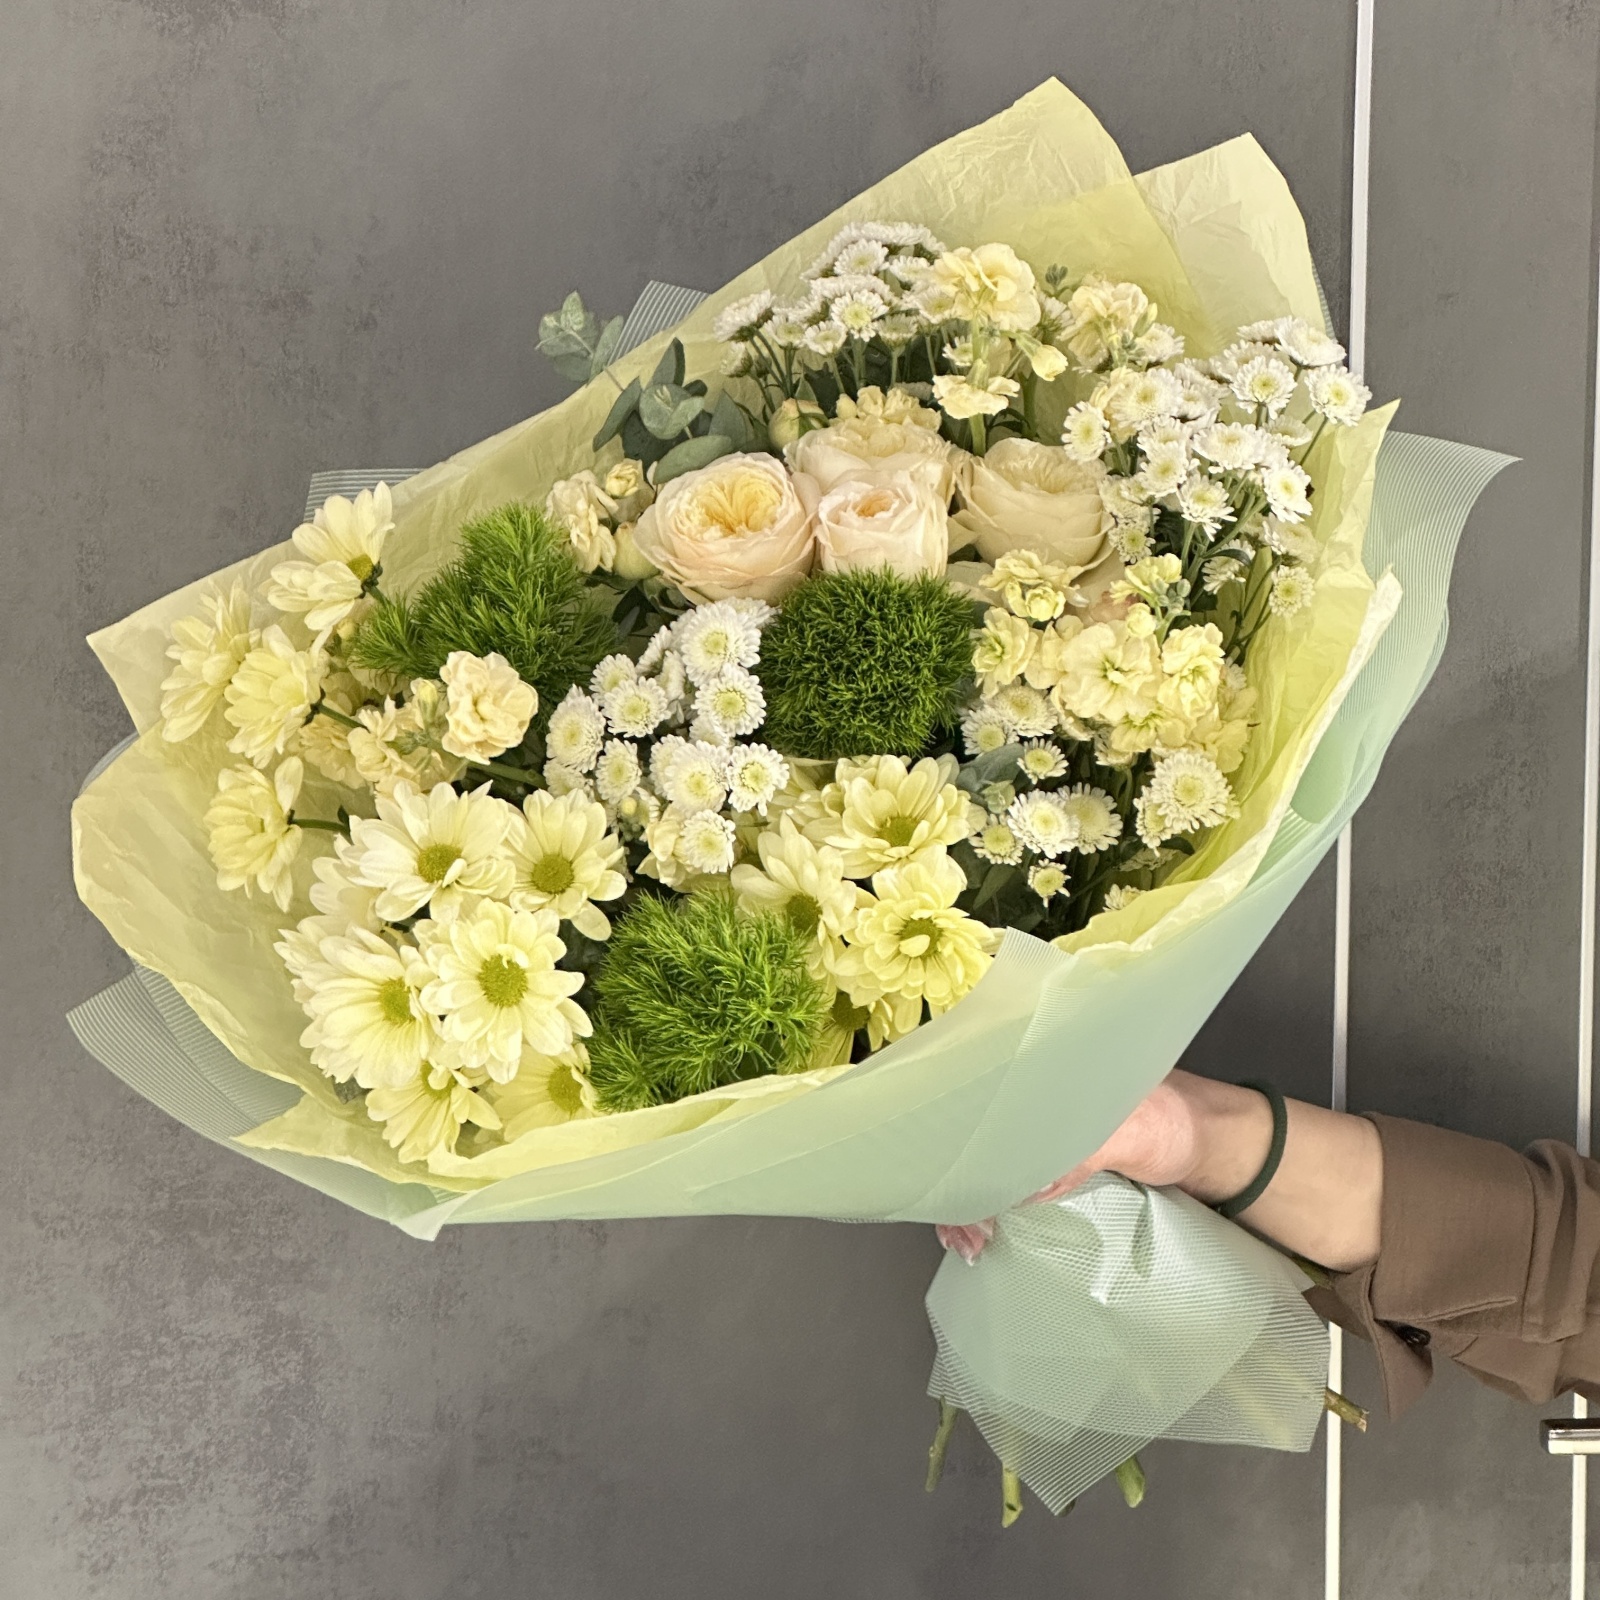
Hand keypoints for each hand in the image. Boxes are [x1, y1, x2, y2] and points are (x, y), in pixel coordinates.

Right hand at [936, 1070, 1381, 1272]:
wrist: (1231, 1153)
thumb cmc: (1181, 1121)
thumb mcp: (1125, 1129)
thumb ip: (1071, 1152)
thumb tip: (1016, 1190)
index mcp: (1040, 1069)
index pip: (974, 1104)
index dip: (955, 1150)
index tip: (956, 1199)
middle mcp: (1034, 1098)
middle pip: (973, 1141)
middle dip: (957, 1189)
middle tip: (965, 1236)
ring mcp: (1045, 1134)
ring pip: (989, 1170)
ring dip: (973, 1208)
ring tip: (975, 1246)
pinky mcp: (1060, 1167)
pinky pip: (1014, 1189)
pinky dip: (997, 1215)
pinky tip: (990, 1241)